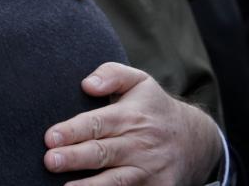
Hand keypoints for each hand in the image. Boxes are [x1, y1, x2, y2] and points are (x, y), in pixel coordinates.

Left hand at [44, 63, 221, 185]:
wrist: (198, 140)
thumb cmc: (154, 108)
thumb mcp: (139, 81)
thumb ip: (111, 74)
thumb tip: (88, 84)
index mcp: (130, 116)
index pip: (97, 123)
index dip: (73, 130)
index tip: (51, 137)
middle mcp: (140, 144)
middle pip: (102, 153)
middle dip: (74, 158)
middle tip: (50, 161)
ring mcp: (149, 170)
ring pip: (116, 181)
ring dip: (89, 185)